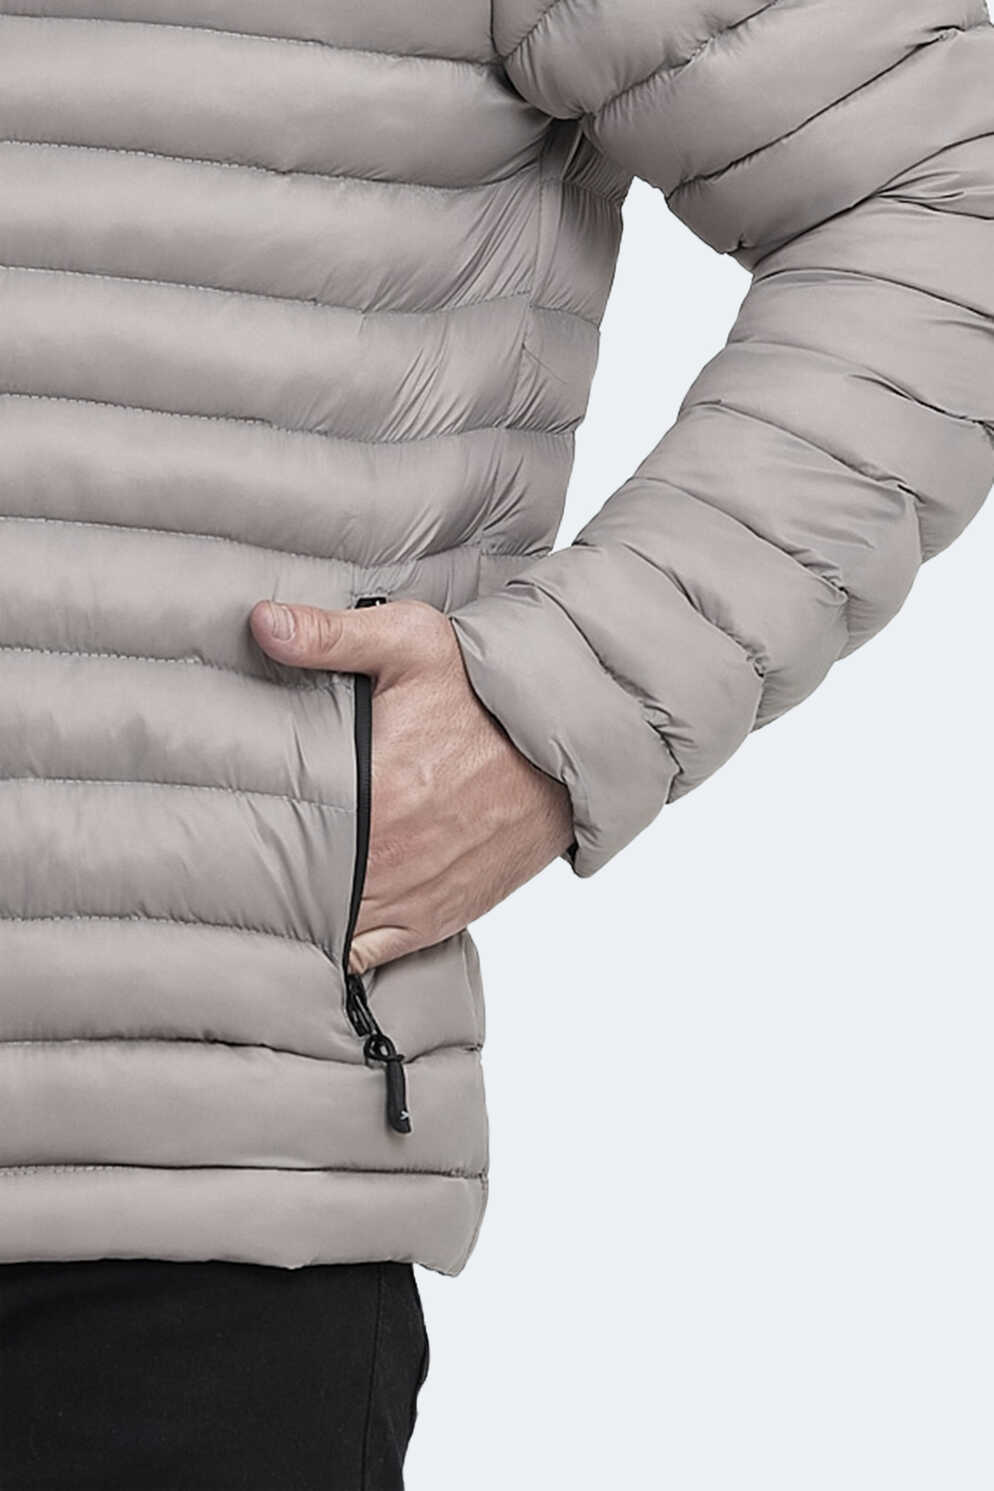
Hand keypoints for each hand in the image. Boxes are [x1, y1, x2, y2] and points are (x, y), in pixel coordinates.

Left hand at [250, 599, 573, 971]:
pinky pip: (374, 955)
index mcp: (376, 800)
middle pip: (300, 895)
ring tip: (266, 895)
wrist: (569, 745)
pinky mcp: (441, 917)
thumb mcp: (414, 643)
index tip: (217, 832)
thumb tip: (263, 623)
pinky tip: (318, 926)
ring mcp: (415, 898)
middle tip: (225, 866)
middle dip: (265, 882)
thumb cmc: (490, 693)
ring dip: (301, 919)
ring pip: (331, 934)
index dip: (243, 843)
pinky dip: (343, 948)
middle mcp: (391, 861)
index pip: (281, 844)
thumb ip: (333, 636)